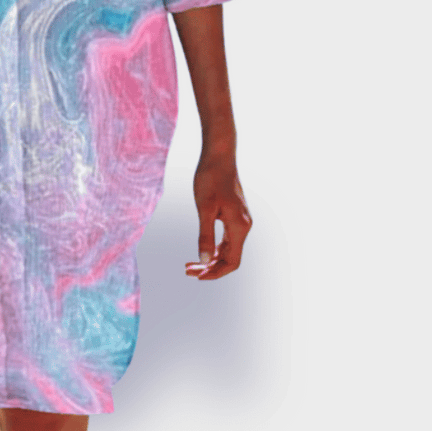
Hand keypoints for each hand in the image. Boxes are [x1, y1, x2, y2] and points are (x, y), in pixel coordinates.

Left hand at [184, 153, 251, 279]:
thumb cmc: (210, 178)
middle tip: (188, 271)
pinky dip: (214, 248)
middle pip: (230, 258)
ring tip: (190, 265)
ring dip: (211, 259)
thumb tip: (205, 261)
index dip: (216, 273)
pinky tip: (201, 249)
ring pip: (228, 249)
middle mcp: (244, 226)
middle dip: (210, 267)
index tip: (197, 276)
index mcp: (239, 226)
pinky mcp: (234, 214)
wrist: (218, 156)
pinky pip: (227, 239)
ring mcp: (240, 220)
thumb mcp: (204, 208)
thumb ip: (205, 235)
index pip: (232, 262)